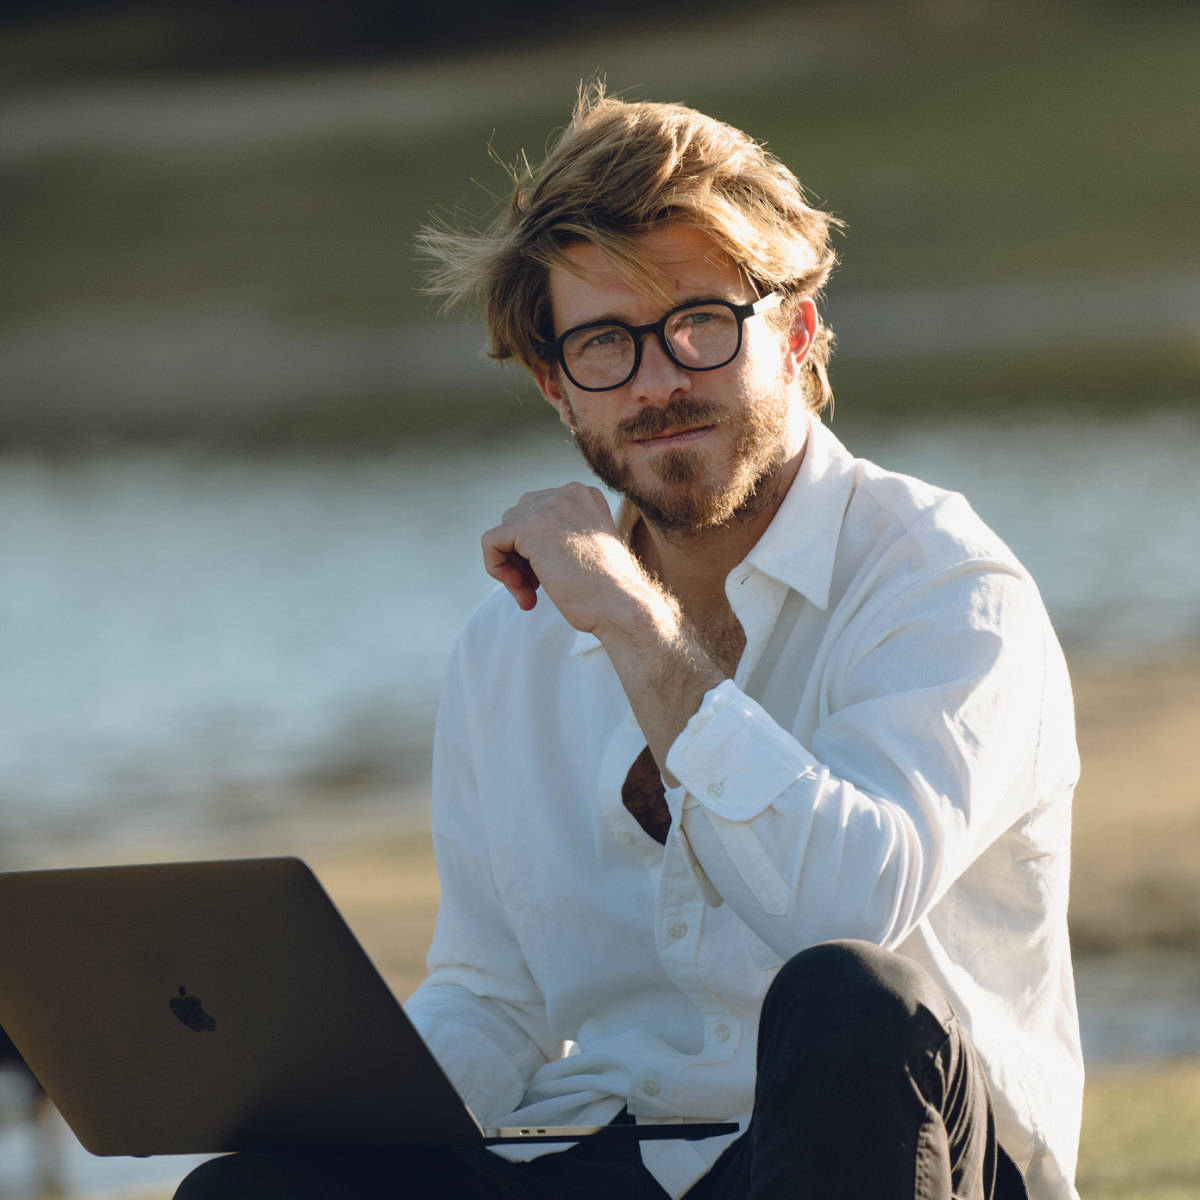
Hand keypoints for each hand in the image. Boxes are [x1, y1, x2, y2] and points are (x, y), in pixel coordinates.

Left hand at [482, 483, 642, 632]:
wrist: (620, 606)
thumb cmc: (607, 591)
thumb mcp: (586, 549)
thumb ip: (558, 536)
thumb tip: (518, 545)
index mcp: (584, 496)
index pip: (537, 512)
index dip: (533, 549)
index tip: (546, 578)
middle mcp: (568, 493)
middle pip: (517, 519)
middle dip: (520, 556)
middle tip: (535, 588)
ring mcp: (549, 506)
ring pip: (503, 532)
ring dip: (511, 568)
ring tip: (532, 594)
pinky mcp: (530, 527)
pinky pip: (490, 542)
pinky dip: (496, 568)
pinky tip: (521, 591)